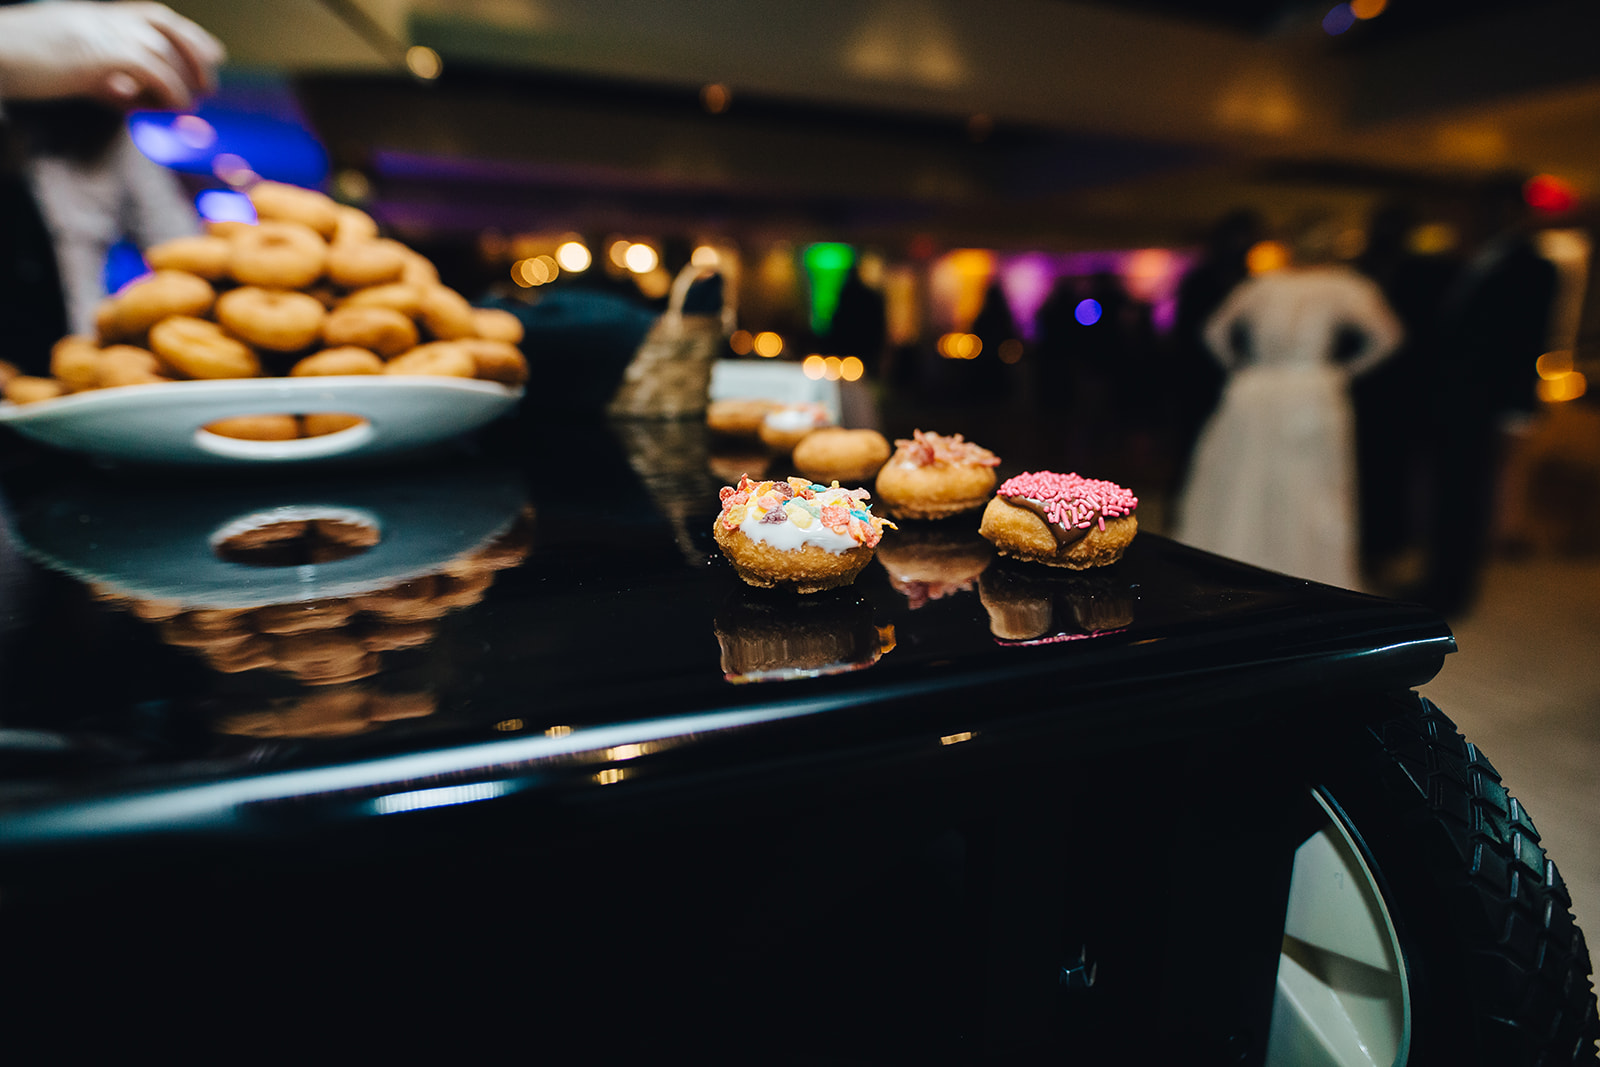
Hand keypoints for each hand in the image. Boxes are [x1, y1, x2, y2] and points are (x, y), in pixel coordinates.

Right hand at [0, 1, 224, 110]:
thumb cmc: (22, 65)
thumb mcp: (70, 67)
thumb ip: (105, 78)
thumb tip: (134, 99)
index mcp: (96, 16)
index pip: (154, 16)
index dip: (187, 35)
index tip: (213, 55)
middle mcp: (102, 18)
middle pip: (167, 25)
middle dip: (196, 53)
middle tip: (209, 85)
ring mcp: (99, 32)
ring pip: (163, 50)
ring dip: (183, 80)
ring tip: (189, 105)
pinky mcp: (96, 53)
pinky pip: (150, 67)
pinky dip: (170, 87)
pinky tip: (173, 106)